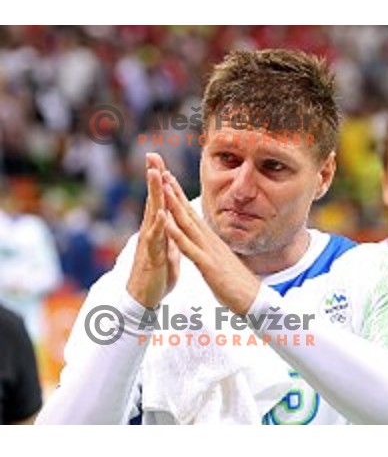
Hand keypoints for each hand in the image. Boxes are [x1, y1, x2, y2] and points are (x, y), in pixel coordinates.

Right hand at [126, 153, 179, 308]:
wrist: (144, 301)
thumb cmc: (156, 275)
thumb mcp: (167, 251)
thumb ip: (169, 235)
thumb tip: (173, 224)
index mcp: (158, 229)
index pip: (160, 200)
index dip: (161, 180)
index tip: (160, 160)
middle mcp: (151, 232)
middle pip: (153, 200)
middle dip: (154, 178)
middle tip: (153, 156)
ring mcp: (149, 243)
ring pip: (152, 214)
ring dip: (154, 195)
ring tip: (156, 175)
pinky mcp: (151, 257)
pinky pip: (154, 240)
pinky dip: (158, 226)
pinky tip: (161, 213)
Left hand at [161, 170, 259, 314]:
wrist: (252, 299)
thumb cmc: (237, 284)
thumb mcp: (222, 261)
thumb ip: (213, 250)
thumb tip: (208, 243)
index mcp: (211, 241)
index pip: (192, 214)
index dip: (179, 196)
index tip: (168, 180)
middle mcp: (210, 241)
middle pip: (188, 213)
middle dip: (174, 192)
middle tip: (162, 171)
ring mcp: (209, 251)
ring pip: (187, 224)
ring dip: (174, 205)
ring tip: (162, 186)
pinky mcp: (208, 265)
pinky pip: (189, 248)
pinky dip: (177, 234)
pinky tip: (166, 222)